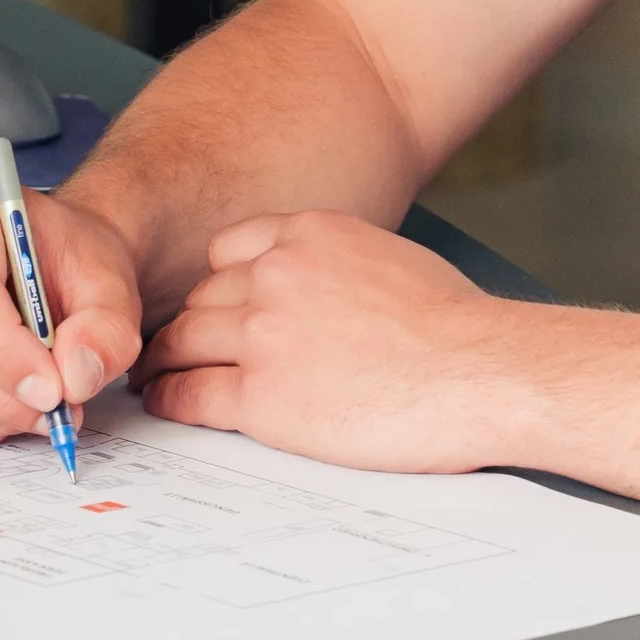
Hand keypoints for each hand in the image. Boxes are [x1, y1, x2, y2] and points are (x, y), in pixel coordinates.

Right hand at [0, 173, 145, 446]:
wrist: (56, 264)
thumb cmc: (72, 261)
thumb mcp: (112, 285)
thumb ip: (106, 328)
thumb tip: (75, 374)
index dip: (5, 352)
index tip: (51, 390)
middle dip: (0, 392)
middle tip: (54, 408)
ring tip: (37, 408)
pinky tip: (6, 410)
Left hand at [137, 212, 520, 471]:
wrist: (479, 371)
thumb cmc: (457, 326)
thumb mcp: (390, 258)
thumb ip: (338, 265)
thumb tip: (321, 294)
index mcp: (312, 234)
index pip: (229, 250)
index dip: (218, 284)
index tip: (215, 306)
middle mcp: (277, 274)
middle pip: (202, 298)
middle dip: (193, 324)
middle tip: (179, 348)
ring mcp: (264, 334)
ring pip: (184, 342)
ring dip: (168, 361)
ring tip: (160, 377)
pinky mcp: (260, 396)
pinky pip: (189, 394)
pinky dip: (170, 400)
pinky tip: (167, 405)